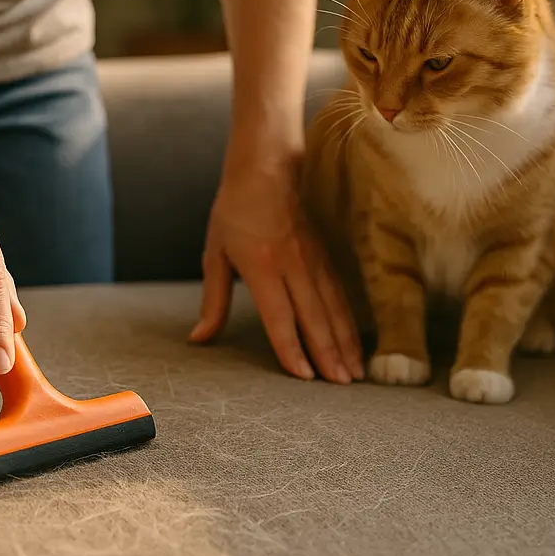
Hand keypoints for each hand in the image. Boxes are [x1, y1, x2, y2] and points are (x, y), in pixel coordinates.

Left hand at [190, 157, 362, 382]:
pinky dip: (350, 321)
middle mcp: (292, 265)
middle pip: (313, 317)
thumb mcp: (215, 254)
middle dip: (328, 354)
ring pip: (333, 308)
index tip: (304, 377)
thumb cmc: (234, 212)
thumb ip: (213, 300)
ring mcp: (312, 260)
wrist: (266, 169)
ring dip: (345, 343)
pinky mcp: (325, 255)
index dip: (292, 348)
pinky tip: (355, 342)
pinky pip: (340, 294)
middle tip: (340, 387)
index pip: (279, 316)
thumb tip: (199, 338)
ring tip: (354, 374)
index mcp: (261, 266)